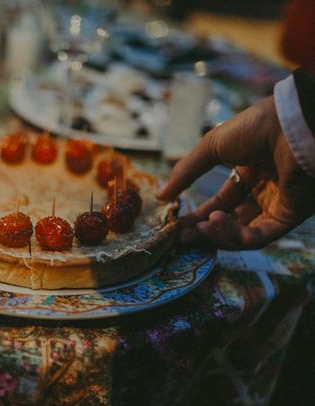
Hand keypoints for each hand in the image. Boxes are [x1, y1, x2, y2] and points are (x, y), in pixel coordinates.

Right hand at [157, 96, 314, 249]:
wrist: (290, 124)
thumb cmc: (255, 127)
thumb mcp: (212, 147)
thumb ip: (185, 173)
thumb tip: (159, 196)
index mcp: (250, 173)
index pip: (222, 203)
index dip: (198, 215)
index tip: (176, 223)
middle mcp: (265, 192)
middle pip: (230, 222)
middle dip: (203, 231)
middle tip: (180, 238)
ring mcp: (278, 206)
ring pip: (242, 234)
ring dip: (217, 234)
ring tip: (198, 228)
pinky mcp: (290, 217)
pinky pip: (259, 236)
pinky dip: (234, 235)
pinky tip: (215, 221)